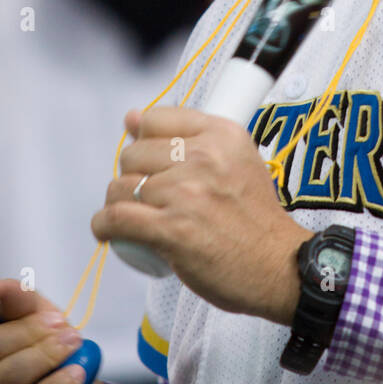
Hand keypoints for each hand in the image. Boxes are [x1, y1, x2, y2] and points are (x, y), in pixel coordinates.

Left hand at [93, 108, 311, 323]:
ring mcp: (187, 193)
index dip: (143, 140)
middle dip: (131, 175)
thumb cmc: (255, 218)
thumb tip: (131, 117)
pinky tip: (108, 231)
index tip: (148, 160)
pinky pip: (117, 218)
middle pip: (133, 154)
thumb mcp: (238, 159)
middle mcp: (205, 157)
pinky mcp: (173, 229)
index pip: (156, 119)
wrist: (278, 266)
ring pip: (121, 187)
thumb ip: (193, 135)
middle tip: (146, 197)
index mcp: (221, 134)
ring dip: (116, 203)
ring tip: (129, 216)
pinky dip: (104, 225)